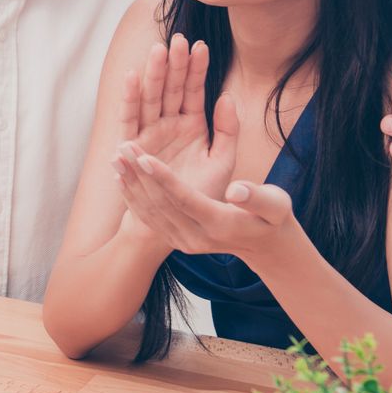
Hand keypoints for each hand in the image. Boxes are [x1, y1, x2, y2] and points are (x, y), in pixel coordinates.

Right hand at [113, 35, 236, 243]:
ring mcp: (149, 133)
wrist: (177, 224)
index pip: (194, 90)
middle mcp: (168, 124)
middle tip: (177, 39)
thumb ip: (228, 131)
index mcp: (192, 125)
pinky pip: (130, 119)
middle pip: (170, 88)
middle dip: (173, 64)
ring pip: (151, 98)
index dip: (197, 69)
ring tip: (158, 51)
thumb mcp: (222, 163)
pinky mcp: (132, 146)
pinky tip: (133, 76)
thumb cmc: (201, 195)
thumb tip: (227, 96)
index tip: (202, 46)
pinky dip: (130, 98)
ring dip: (153, 75)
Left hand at [114, 146, 299, 259]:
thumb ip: (257, 196)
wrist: (264, 245)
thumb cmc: (272, 217)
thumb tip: (237, 189)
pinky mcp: (176, 239)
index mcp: (219, 224)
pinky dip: (133, 196)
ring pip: (150, 211)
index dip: (163, 178)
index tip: (144, 157)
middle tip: (124, 147)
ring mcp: (183, 241)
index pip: (184, 199)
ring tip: (116, 156)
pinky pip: (149, 217)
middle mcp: (196, 237)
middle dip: (140, 174)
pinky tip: (121, 177)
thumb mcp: (275, 205)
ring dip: (131, 184)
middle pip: (161, 204)